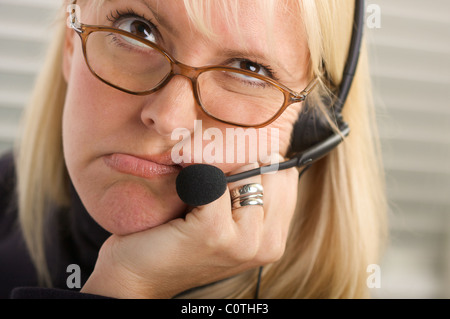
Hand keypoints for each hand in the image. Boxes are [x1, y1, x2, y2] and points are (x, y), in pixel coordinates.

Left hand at [81, 157, 298, 298]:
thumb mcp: (225, 218)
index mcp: (275, 239)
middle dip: (240, 160)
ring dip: (217, 168)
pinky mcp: (214, 233)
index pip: (286, 176)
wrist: (138, 274)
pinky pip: (214, 181)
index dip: (259, 160)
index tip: (232, 161)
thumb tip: (261, 147)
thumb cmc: (181, 240)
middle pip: (269, 170)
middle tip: (210, 171)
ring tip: (195, 185)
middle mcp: (268, 244)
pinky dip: (193, 177)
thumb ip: (248, 193)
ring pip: (245, 172)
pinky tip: (182, 191)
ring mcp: (244, 242)